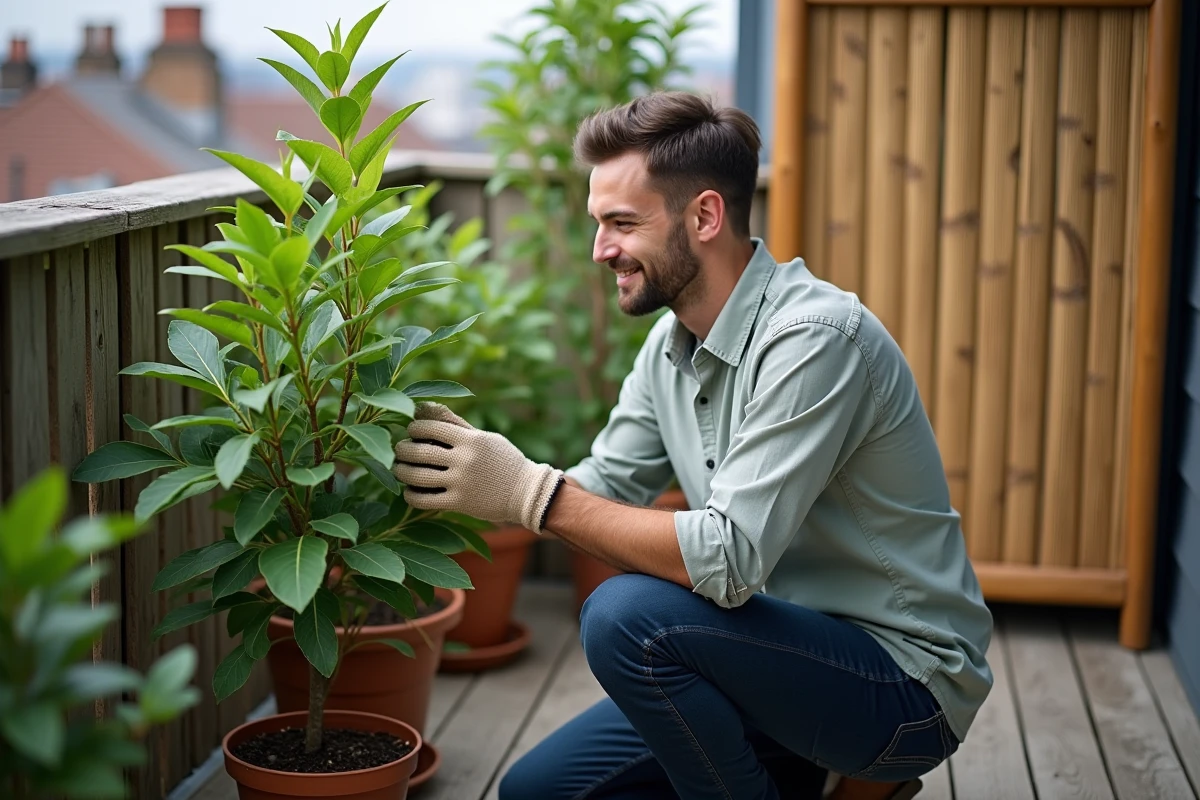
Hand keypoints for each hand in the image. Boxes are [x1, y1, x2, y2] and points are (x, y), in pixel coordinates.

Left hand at [392, 403, 563, 532]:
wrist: (526, 492)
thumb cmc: (504, 460)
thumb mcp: (485, 437)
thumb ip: (456, 424)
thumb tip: (424, 407)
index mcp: (470, 439)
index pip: (430, 427)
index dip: (414, 428)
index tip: (411, 430)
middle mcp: (464, 460)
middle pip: (419, 451)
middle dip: (402, 449)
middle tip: (399, 449)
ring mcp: (460, 482)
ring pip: (417, 475)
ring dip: (401, 471)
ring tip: (399, 468)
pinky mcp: (459, 503)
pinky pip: (424, 500)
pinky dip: (410, 495)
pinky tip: (410, 491)